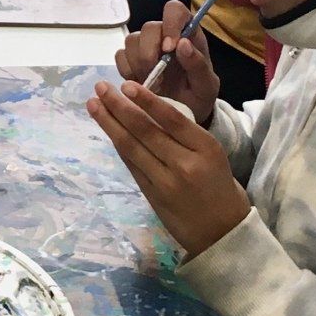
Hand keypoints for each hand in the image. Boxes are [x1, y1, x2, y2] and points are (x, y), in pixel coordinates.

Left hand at [87, 79, 248, 259]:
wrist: (223, 231)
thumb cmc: (219, 185)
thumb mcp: (213, 154)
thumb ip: (185, 134)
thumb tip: (148, 107)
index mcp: (206, 148)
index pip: (172, 119)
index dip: (147, 100)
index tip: (126, 84)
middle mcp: (185, 164)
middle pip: (145, 131)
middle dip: (118, 106)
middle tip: (100, 87)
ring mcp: (166, 182)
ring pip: (131, 147)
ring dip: (109, 124)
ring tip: (93, 105)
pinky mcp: (152, 196)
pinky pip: (131, 165)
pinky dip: (118, 145)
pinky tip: (107, 130)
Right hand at [115, 0, 219, 125]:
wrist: (184, 114)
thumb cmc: (199, 95)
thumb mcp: (207, 85)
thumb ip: (199, 65)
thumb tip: (183, 44)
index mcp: (187, 34)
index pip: (174, 10)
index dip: (170, 23)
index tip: (170, 48)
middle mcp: (164, 34)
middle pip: (148, 27)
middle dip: (149, 52)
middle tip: (157, 75)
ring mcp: (145, 46)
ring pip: (131, 40)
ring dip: (138, 64)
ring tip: (151, 83)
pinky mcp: (130, 60)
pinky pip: (120, 56)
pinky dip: (127, 71)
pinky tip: (139, 84)